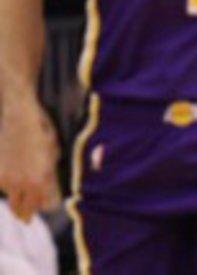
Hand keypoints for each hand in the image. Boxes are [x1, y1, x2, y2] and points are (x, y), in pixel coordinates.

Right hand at [0, 93, 55, 221]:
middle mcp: (24, 184)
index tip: (48, 205)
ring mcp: (8, 180)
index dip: (49, 206)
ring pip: (12, 201)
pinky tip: (12, 178)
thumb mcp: (54, 153)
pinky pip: (3, 187)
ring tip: (20, 197)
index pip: (47, 205)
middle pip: (24, 212)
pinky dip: (7, 186)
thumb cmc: (43, 132)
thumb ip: (51, 174)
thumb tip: (49, 186)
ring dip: (17, 201)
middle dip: (28, 213)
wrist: (20, 118)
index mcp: (42, 180)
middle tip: (29, 215)